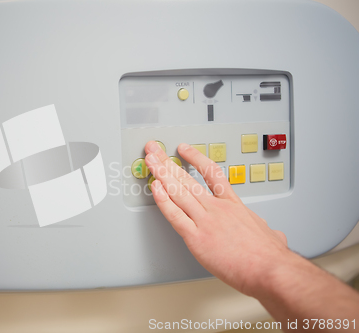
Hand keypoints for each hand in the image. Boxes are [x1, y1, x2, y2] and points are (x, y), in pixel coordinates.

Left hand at [144, 141, 290, 296]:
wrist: (269, 269)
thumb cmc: (270, 255)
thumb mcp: (270, 234)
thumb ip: (266, 229)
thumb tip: (270, 232)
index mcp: (232, 204)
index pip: (211, 172)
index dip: (195, 157)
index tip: (183, 149)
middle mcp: (217, 208)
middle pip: (187, 179)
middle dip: (167, 162)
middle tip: (154, 150)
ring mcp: (205, 221)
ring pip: (178, 192)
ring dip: (161, 174)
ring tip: (150, 161)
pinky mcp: (197, 238)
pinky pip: (174, 215)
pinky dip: (162, 200)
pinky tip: (154, 187)